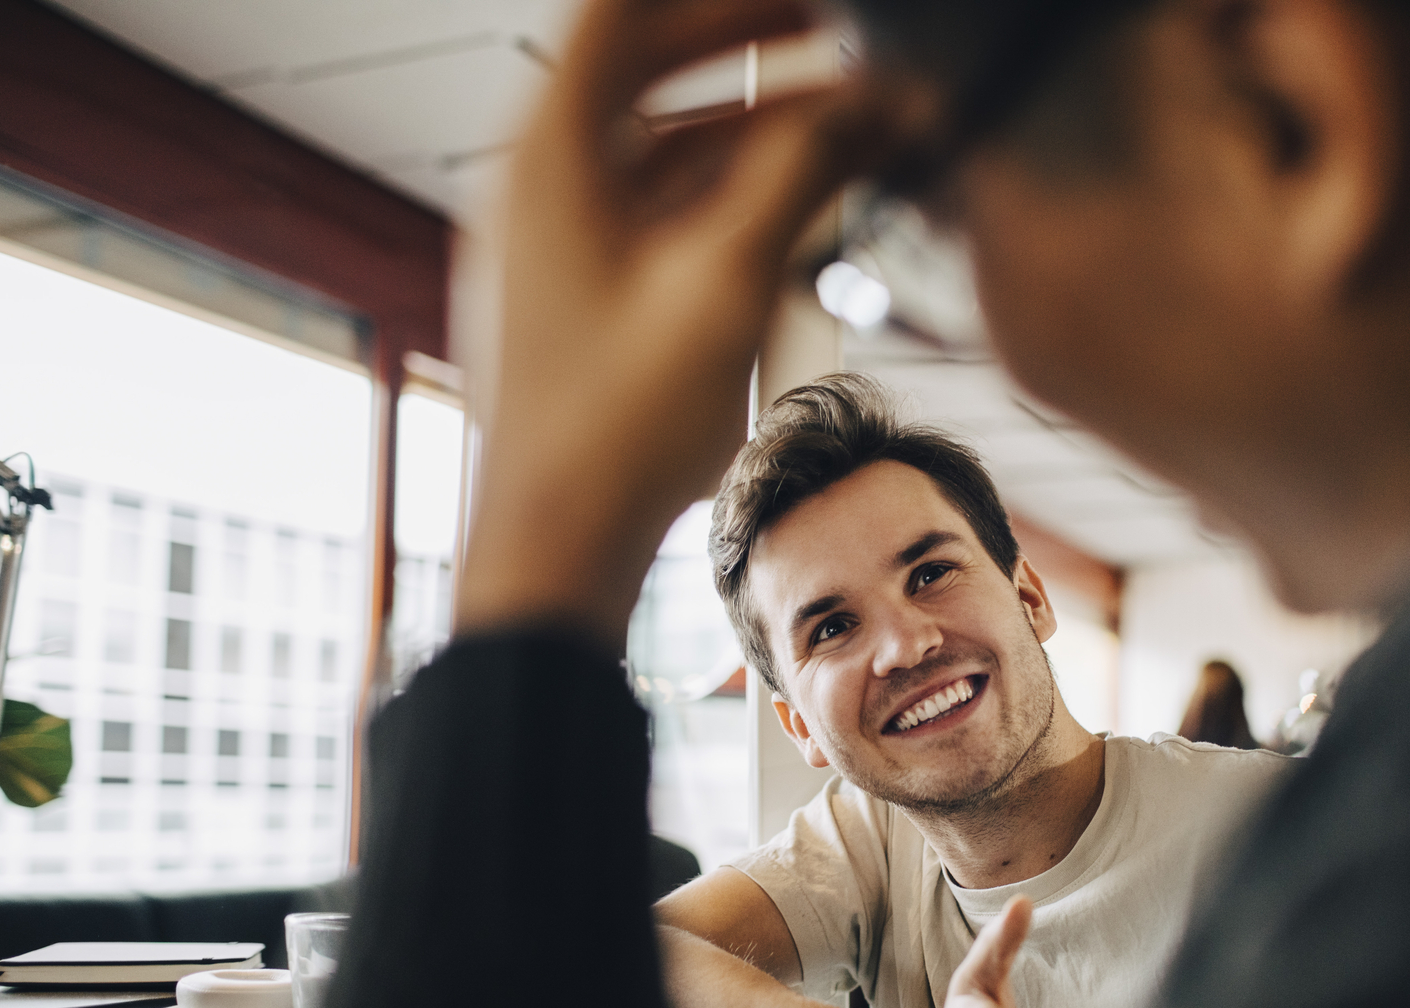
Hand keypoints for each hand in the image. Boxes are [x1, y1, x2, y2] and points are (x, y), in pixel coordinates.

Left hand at [456, 0, 884, 642]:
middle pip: (645, 72)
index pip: (620, 15)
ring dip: (749, 132)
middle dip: (746, 46)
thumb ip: (798, 174)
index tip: (797, 1)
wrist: (556, 551)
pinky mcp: (583, 302)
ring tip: (842, 126)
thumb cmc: (610, 431)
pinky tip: (798, 214)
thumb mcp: (721, 283)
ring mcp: (558, 248)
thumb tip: (869, 102)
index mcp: (548, 158)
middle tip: (836, 39)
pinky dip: (726, 202)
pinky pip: (659, 218)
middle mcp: (540, 188)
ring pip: (660, 150)